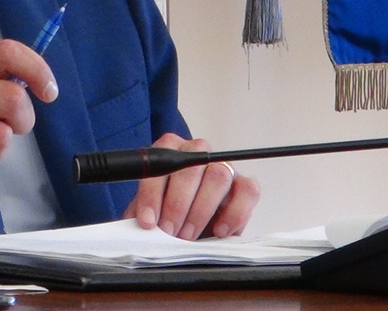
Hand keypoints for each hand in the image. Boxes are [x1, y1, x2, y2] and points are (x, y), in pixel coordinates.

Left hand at [122, 133, 260, 239]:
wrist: (189, 229)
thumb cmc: (168, 216)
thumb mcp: (151, 213)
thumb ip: (145, 214)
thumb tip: (138, 227)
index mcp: (170, 152)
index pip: (160, 162)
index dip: (152, 194)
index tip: (148, 221)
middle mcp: (198, 153)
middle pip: (191, 167)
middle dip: (177, 204)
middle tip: (169, 231)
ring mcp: (224, 167)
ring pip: (219, 176)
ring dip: (201, 210)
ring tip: (188, 235)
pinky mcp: (244, 186)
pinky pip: (248, 191)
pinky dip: (234, 213)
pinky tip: (219, 231)